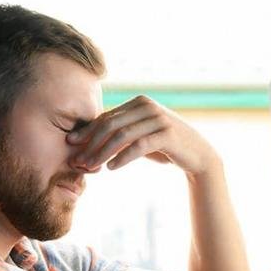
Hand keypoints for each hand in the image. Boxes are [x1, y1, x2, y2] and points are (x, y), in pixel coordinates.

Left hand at [66, 95, 220, 175]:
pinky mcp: (167, 134)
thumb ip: (121, 132)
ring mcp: (159, 118)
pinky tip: (112, 168)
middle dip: (91, 144)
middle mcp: (148, 106)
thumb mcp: (141, 135)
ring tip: (92, 167)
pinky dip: (123, 157)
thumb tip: (87, 138)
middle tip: (78, 161)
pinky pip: (139, 146)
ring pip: (122, 135)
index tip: (72, 146)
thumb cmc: (165, 147)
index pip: (107, 116)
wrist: (198, 155)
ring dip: (103, 153)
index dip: (87, 132)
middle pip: (111, 124)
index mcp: (139, 102)